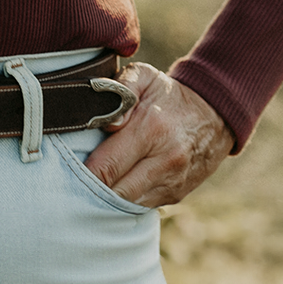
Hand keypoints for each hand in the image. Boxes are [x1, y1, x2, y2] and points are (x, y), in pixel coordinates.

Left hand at [83, 62, 232, 207]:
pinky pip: (142, 207)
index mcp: (151, 130)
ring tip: (90, 184)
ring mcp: (172, 182)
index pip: (106, 167)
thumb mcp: (145, 76)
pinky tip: (114, 187)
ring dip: (106, 199)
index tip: (66, 167)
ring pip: (127, 205)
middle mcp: (164, 161)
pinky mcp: (176, 194)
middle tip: (72, 180)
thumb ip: (120, 88)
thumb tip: (107, 122)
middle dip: (90, 189)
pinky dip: (125, 201)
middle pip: (113, 193)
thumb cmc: (169, 94)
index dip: (81, 172)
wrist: (216, 114)